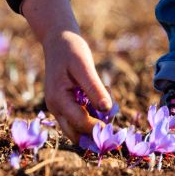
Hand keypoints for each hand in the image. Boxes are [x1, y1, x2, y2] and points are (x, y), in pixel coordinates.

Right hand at [21, 0, 111, 140]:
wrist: (57, 40)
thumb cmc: (71, 50)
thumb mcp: (84, 66)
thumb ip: (94, 88)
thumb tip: (107, 110)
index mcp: (58, 99)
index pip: (81, 123)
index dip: (100, 129)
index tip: (119, 130)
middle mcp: (55, 107)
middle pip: (76, 133)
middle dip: (96, 135)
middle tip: (116, 131)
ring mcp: (57, 108)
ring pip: (76, 129)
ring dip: (93, 126)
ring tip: (109, 111)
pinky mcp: (63, 105)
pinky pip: (77, 119)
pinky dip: (91, 117)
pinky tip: (101, 104)